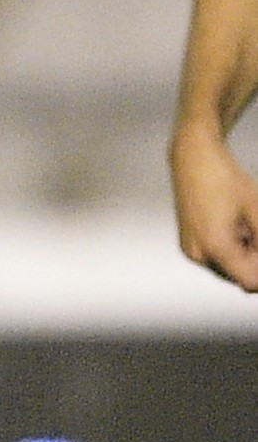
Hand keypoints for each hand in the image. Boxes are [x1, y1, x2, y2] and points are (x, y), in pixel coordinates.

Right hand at [171, 127, 257, 293]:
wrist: (194, 159)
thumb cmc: (222, 178)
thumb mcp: (257, 210)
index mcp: (215, 247)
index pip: (249, 282)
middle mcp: (198, 254)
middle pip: (238, 277)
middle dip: (255, 261)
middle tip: (256, 230)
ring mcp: (191, 249)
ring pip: (228, 268)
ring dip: (245, 255)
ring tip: (249, 226)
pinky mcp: (189, 242)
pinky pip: (216, 257)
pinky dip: (233, 248)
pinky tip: (238, 226)